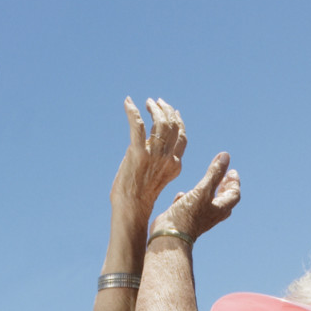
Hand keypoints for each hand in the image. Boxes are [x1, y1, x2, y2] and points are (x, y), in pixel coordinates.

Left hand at [111, 98, 187, 221]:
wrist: (132, 208)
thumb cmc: (140, 196)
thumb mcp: (158, 177)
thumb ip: (159, 161)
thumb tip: (150, 145)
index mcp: (175, 164)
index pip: (182, 137)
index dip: (178, 121)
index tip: (173, 111)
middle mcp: (168, 158)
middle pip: (173, 126)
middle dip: (166, 110)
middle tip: (156, 102)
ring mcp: (154, 155)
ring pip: (159, 123)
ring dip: (154, 109)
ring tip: (148, 102)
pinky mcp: (138, 153)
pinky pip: (137, 126)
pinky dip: (133, 112)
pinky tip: (128, 102)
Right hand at [153, 152, 240, 243]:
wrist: (169, 236)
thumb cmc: (188, 215)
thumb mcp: (203, 190)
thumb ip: (214, 173)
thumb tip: (225, 156)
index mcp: (219, 209)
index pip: (234, 194)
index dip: (234, 182)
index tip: (231, 171)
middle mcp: (211, 214)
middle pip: (224, 200)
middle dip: (225, 187)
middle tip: (225, 175)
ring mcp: (198, 217)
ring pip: (207, 204)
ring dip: (208, 193)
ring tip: (206, 182)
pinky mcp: (184, 218)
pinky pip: (189, 207)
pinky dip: (188, 199)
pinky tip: (182, 194)